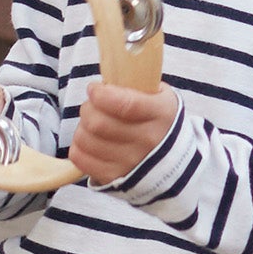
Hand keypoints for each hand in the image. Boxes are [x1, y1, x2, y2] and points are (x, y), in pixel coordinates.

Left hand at [68, 73, 175, 188]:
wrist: (174, 160)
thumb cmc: (159, 120)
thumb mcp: (160, 96)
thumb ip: (137, 83)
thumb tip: (107, 75)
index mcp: (160, 114)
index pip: (124, 105)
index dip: (101, 94)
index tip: (95, 89)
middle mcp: (147, 141)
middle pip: (99, 123)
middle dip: (88, 108)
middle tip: (92, 105)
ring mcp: (131, 162)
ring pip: (87, 140)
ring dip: (82, 126)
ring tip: (91, 123)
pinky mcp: (114, 177)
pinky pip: (81, 159)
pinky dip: (78, 146)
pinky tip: (88, 140)